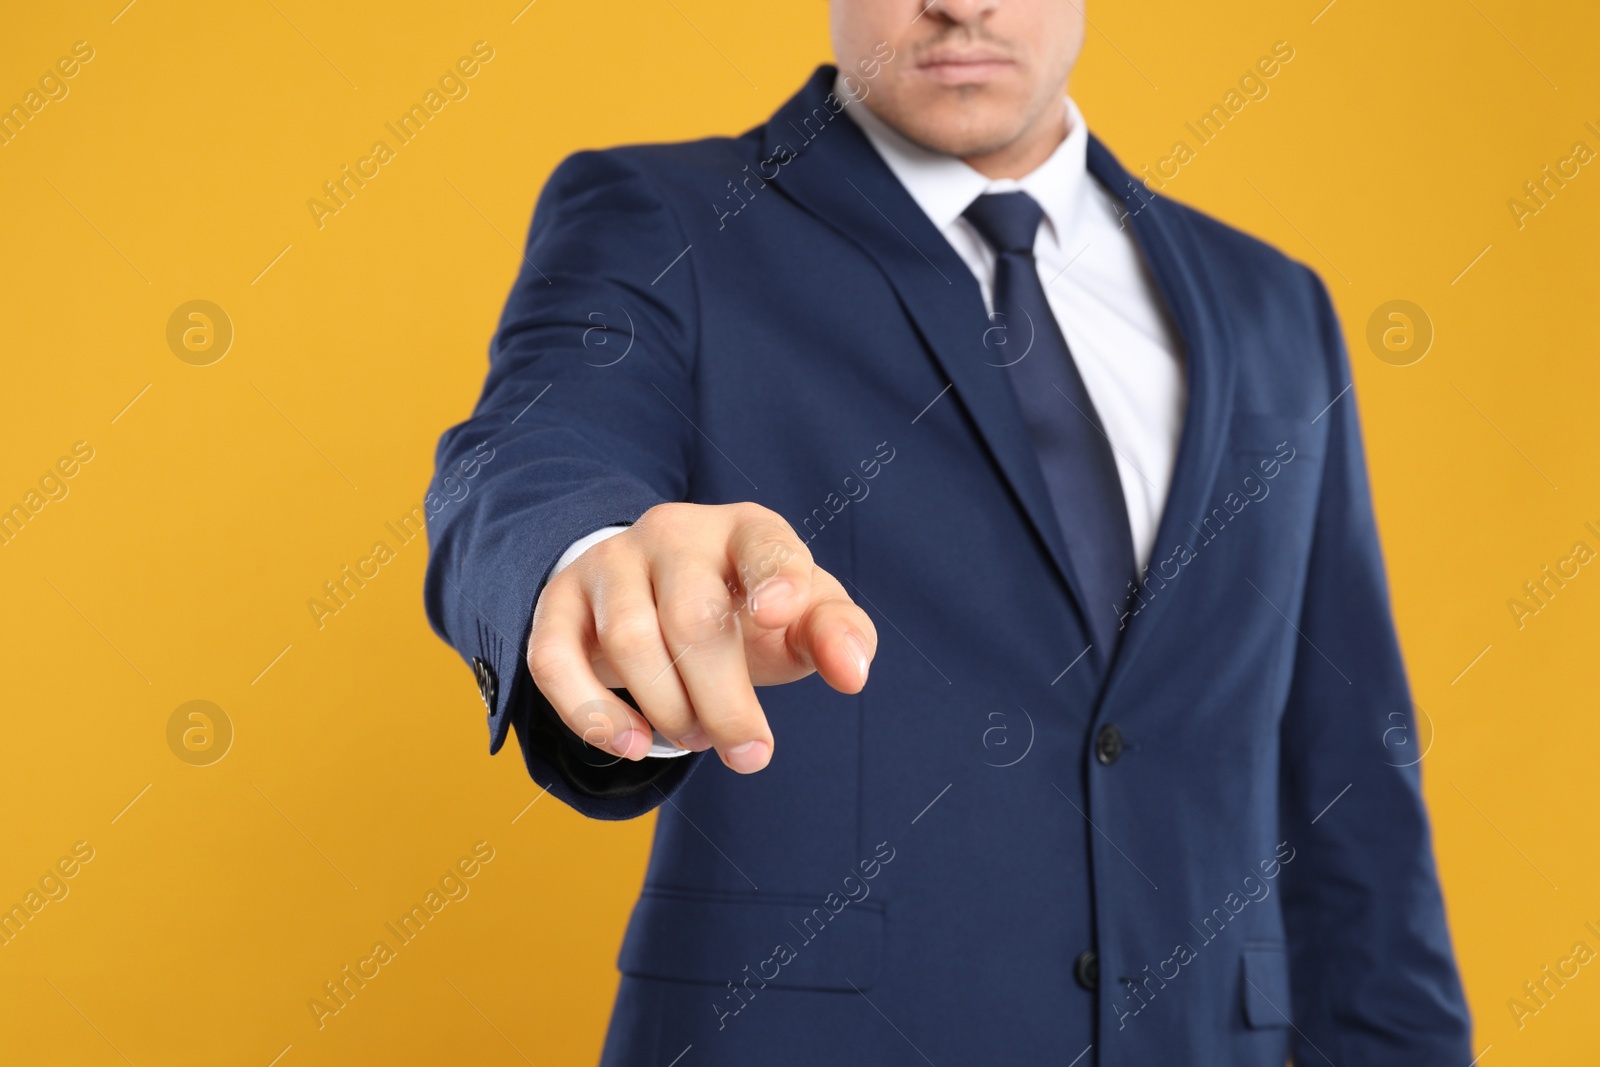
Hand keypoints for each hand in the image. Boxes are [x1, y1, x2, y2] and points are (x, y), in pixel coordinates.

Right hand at [526, 502, 877, 773]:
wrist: (658, 591)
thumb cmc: (745, 607)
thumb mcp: (801, 614)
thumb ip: (838, 635)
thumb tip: (853, 673)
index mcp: (745, 529)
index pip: (763, 544)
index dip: (774, 577)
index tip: (780, 617)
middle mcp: (673, 533)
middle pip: (693, 617)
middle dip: (724, 700)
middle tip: (750, 754)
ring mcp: (610, 563)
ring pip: (628, 639)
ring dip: (669, 709)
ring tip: (697, 737)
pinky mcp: (558, 601)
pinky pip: (554, 658)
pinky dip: (591, 713)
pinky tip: (631, 746)